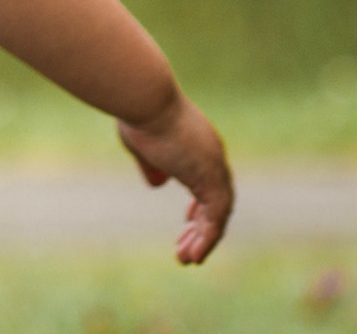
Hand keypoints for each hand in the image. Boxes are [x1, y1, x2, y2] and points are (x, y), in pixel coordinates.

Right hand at [117, 93, 232, 263]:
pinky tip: (193, 253)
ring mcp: (215, 167)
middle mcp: (212, 155)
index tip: (188, 222)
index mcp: (198, 144)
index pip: (208, 181)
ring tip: (186, 259)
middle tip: (186, 249)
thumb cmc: (138, 113)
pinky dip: (207, 238)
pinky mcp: (212, 179)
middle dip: (200, 226)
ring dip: (203, 238)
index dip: (199, 204)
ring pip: (218, 213)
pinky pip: (216, 219)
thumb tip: (157, 184)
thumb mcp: (141, 143)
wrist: (146, 98)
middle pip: (216, 200)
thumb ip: (151, 164)